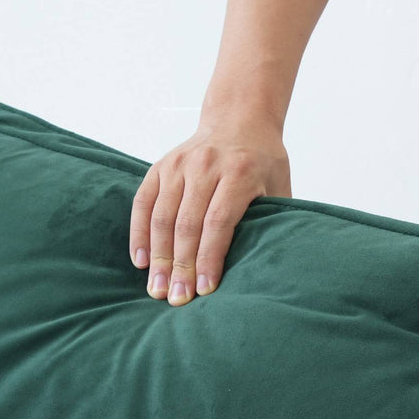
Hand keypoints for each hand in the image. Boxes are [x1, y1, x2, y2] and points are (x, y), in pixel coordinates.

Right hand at [129, 114, 291, 304]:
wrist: (240, 118)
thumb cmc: (264, 161)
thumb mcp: (279, 186)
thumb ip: (273, 220)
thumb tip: (269, 268)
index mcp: (239, 172)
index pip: (218, 222)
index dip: (209, 258)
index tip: (205, 289)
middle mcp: (205, 167)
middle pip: (187, 224)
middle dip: (181, 266)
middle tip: (176, 299)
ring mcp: (179, 165)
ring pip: (162, 216)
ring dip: (158, 257)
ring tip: (157, 289)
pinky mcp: (161, 166)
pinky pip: (143, 203)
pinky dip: (139, 234)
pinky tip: (141, 262)